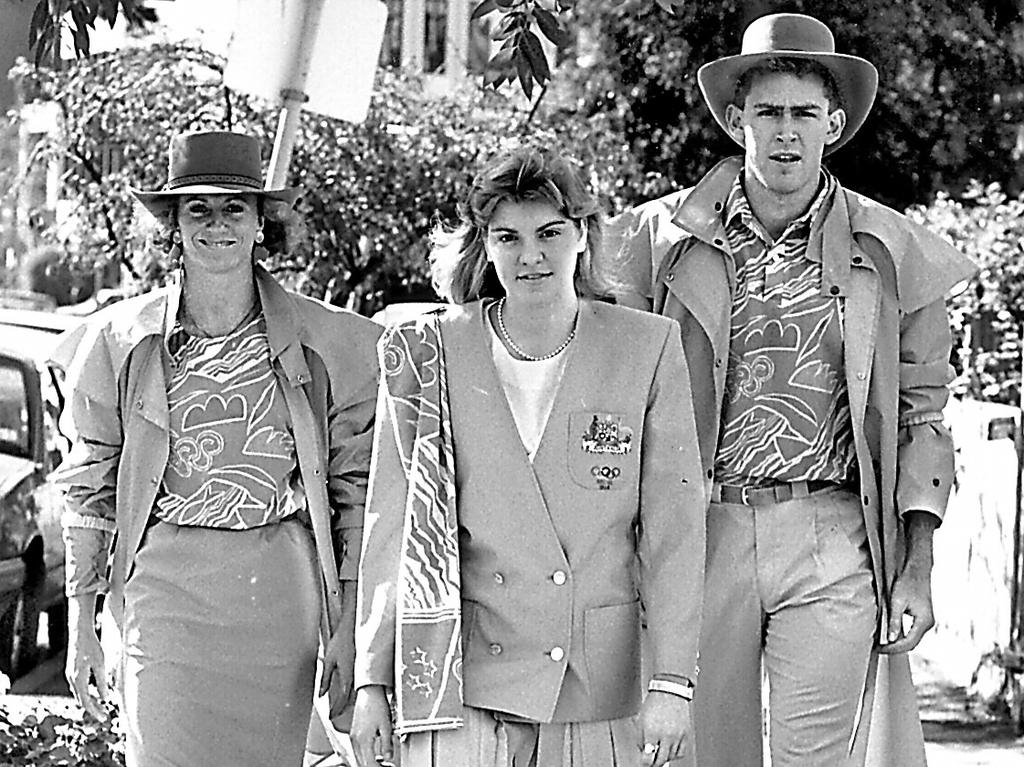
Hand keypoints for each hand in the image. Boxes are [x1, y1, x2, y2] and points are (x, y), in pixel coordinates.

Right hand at [65, 597, 107, 720]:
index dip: (95, 711)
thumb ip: (102, 681)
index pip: (86, 701)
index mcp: (78, 679)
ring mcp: (70, 675)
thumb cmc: (92, 646)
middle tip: (104, 715)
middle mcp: (71, 679)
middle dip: (92, 709)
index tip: (104, 718)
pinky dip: (86, 693)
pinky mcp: (71, 671)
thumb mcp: (100, 664)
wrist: (79, 633)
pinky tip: (94, 693)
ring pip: (79, 694)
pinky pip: (78, 687)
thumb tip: (106, 698)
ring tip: (101, 706)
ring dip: (89, 701)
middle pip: (81, 700)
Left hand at [319, 627, 355, 718]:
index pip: (342, 700)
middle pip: (350, 699)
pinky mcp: (362, 667)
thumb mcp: (329, 660)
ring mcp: (360, 672)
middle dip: (342, 708)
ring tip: (339, 706)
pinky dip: (351, 691)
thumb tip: (321, 693)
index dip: (336, 710)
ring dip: (347, 700)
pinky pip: (357, 683)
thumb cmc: (342, 640)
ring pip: (354, 692)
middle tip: (334, 715)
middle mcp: (356, 677)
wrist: (354, 627)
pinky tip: (347, 690)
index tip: (331, 717)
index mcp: (347, 677)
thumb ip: (325, 679)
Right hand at [350, 685, 394, 766]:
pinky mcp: (354, 733)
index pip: (369, 764)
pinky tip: (375, 755)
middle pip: (361, 763)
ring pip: (358, 758)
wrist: (369, 692)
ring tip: (383, 762)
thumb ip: (387, 744)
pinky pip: (357, 751)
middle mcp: (355, 741)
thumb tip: (388, 758)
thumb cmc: (377, 706)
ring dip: (369, 763)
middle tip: (386, 766)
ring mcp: (353, 737)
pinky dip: (365, 756)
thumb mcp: (386, 726)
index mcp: (363, 740)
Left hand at [639, 691, 691, 765]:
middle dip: (654, 763)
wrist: (670, 692)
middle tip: (652, 760)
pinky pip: (681, 752)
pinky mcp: (686, 734)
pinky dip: (675, 753)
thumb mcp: (641, 720)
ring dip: (664, 757)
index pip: (648, 758)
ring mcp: (677, 736)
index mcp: (652, 732)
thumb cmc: (654, 703)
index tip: (644, 761)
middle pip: (660, 760)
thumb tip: (643, 752)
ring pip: (671, 757)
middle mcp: (666, 736)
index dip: (645, 762)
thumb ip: (640, 739)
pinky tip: (670, 748)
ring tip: (660, 751)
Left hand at [878, 560, 934, 653]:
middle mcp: (927, 623)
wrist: (916, 570)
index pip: (908, 643)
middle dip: (894, 647)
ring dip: (898, 642)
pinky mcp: (922, 618)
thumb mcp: (897, 602)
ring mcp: (926, 621)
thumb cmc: (908, 582)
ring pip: (912, 639)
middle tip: (878, 647)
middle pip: (911, 643)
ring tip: (882, 642)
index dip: (893, 648)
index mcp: (923, 621)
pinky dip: (901, 636)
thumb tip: (890, 638)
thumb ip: (894, 621)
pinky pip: (912, 632)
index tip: (880, 648)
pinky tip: (890, 634)